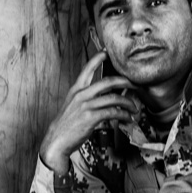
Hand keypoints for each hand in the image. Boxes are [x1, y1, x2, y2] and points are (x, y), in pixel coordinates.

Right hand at [38, 50, 137, 173]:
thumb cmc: (66, 125)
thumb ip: (86, 99)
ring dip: (128, 103)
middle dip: (125, 82)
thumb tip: (105, 97)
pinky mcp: (91, 118)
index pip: (87, 69)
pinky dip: (123, 115)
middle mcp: (81, 95)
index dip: (98, 58)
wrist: (57, 140)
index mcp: (76, 90)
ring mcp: (86, 106)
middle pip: (108, 82)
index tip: (107, 53)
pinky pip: (112, 113)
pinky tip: (128, 118)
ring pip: (113, 98)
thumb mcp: (73, 106)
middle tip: (134, 84)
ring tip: (134, 108)